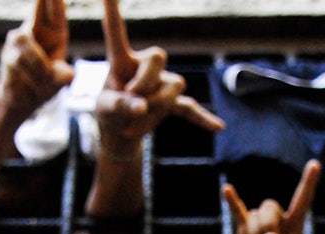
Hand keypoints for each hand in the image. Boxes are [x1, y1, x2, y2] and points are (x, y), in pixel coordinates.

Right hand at [0, 0, 75, 119]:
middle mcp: (35, 32)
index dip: (55, 1)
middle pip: (36, 12)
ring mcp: (19, 42)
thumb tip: (69, 75)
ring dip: (38, 67)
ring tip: (43, 81)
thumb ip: (63, 76)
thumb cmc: (44, 85)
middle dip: (41, 1)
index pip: (55, 14)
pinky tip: (31, 84)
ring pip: (28, 47)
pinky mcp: (8, 55)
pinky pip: (20, 63)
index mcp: (54, 34)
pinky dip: (30, 76)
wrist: (21, 100)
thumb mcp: (59, 81)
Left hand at [95, 0, 223, 156]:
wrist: (120, 130)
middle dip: (146, 80)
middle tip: (132, 98)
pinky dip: (202, 117)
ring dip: (158, 105)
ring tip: (140, 120)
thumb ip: (120, 106)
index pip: (117, 32)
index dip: (112, 11)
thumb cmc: (109, 112)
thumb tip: (142, 107)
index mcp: (122, 61)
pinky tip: (218, 127)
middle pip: (158, 55)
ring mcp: (162, 84)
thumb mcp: (106, 111)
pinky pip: (191, 108)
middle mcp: (145, 66)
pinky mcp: (173, 104)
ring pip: (174, 85)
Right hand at [225, 159, 319, 233]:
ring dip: (254, 231)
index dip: (308, 182)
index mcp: (295, 225)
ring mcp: (261, 221)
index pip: (302, 199)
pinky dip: (233, 201)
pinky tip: (226, 189)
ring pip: (255, 213)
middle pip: (270, 206)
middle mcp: (279, 219)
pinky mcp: (245, 227)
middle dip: (265, 223)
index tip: (315, 164)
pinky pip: (238, 210)